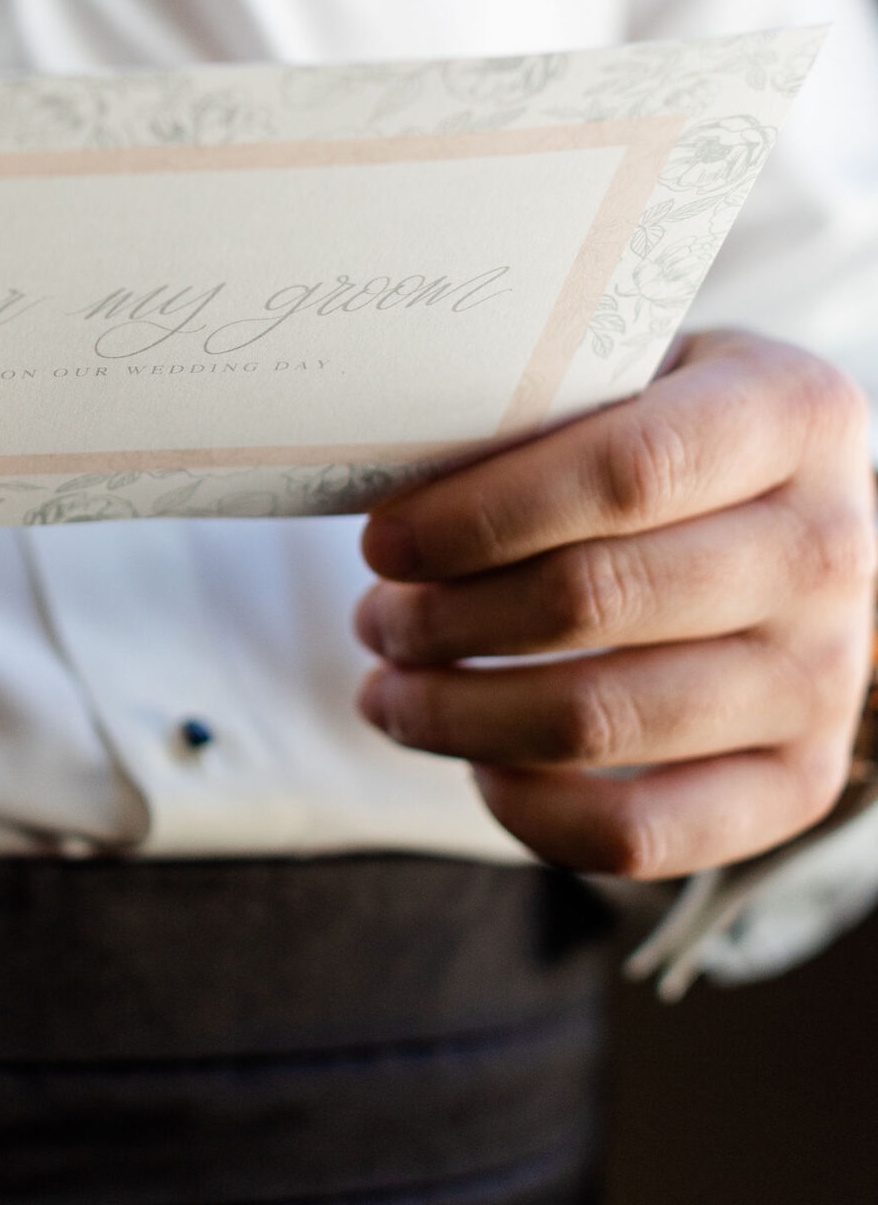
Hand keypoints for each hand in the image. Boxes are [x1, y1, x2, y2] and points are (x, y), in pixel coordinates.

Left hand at [354, 331, 876, 877]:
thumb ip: (543, 399)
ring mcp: (822, 676)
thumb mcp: (634, 370)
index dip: (482, 515)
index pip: (626, 471)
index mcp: (792, 415)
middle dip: (446, 618)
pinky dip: (532, 811)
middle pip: (595, 598)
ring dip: (460, 713)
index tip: (386, 540)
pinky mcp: (799, 780)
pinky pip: (645, 834)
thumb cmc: (672, 439)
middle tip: (376, 615)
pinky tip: (476, 762)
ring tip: (393, 686)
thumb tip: (390, 462)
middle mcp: (827, 550)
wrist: (794, 523)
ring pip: (602, 719)